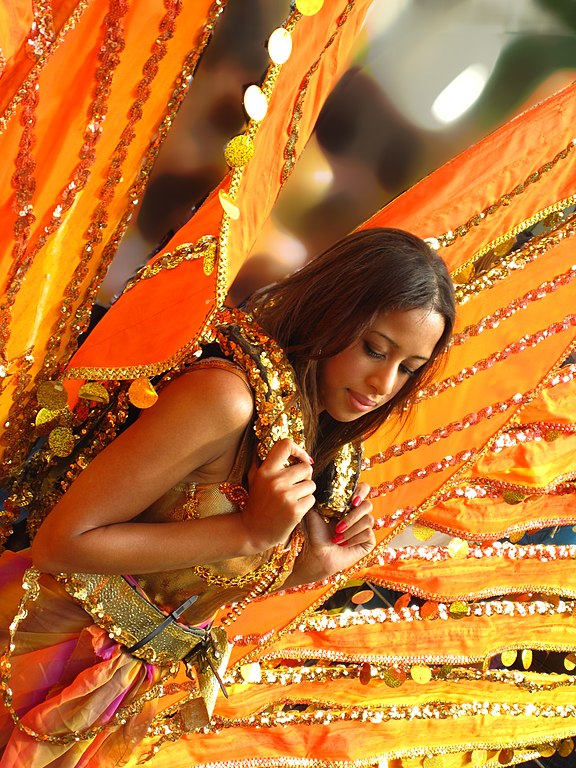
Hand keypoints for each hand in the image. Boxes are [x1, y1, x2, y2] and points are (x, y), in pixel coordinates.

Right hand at [242, 438, 315, 552]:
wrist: (251, 531)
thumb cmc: (256, 503)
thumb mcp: (254, 479)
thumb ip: (262, 461)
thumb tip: (272, 445)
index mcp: (265, 471)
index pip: (285, 445)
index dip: (298, 450)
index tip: (300, 458)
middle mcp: (275, 481)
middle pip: (306, 468)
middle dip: (304, 477)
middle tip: (296, 486)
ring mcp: (286, 496)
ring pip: (311, 485)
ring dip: (306, 492)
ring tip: (292, 499)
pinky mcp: (295, 511)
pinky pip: (311, 499)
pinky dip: (306, 505)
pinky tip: (293, 510)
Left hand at [297, 482, 375, 582]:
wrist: (316, 554)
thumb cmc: (314, 533)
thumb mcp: (314, 510)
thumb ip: (319, 494)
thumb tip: (315, 474)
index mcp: (348, 503)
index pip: (363, 488)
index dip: (361, 491)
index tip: (352, 500)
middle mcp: (358, 513)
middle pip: (368, 504)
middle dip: (352, 515)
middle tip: (338, 525)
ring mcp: (365, 526)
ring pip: (369, 519)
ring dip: (350, 529)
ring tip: (336, 537)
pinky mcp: (369, 540)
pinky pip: (368, 533)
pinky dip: (353, 539)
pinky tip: (342, 543)